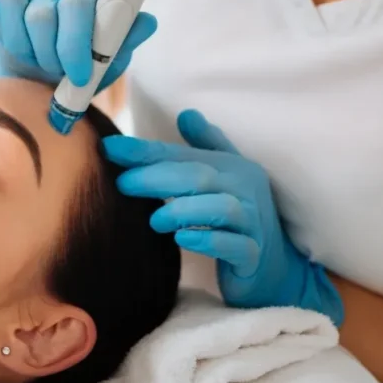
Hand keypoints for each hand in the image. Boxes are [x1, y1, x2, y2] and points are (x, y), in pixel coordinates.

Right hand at [0, 0, 157, 89]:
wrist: (45, 73)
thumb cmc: (79, 65)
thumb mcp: (108, 60)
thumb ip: (125, 40)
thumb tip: (146, 22)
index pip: (79, 4)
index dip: (75, 42)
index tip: (77, 73)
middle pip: (42, 11)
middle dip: (46, 53)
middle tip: (53, 72)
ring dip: (18, 41)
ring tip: (30, 59)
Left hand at [103, 110, 343, 325]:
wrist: (273, 270)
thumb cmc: (238, 219)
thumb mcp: (223, 179)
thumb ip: (203, 147)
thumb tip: (186, 113)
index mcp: (233, 167)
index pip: (184, 155)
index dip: (146, 150)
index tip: (109, 147)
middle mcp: (246, 191)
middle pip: (198, 177)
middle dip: (155, 177)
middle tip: (122, 183)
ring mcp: (253, 224)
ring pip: (220, 209)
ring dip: (182, 210)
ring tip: (154, 219)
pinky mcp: (253, 255)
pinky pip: (233, 245)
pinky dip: (207, 241)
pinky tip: (182, 239)